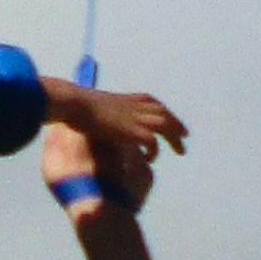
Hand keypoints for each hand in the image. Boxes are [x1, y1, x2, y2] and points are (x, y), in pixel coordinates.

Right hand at [38, 83, 183, 209]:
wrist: (75, 103)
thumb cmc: (75, 104)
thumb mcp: (92, 106)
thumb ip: (98, 113)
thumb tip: (89, 119)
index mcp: (127, 99)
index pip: (153, 103)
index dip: (164, 112)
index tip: (171, 120)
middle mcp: (135, 106)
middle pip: (164, 113)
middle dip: (176, 124)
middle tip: (185, 136)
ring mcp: (135, 118)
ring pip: (165, 125)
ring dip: (174, 138)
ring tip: (180, 151)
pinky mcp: (133, 131)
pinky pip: (153, 142)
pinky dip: (154, 151)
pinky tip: (149, 160)